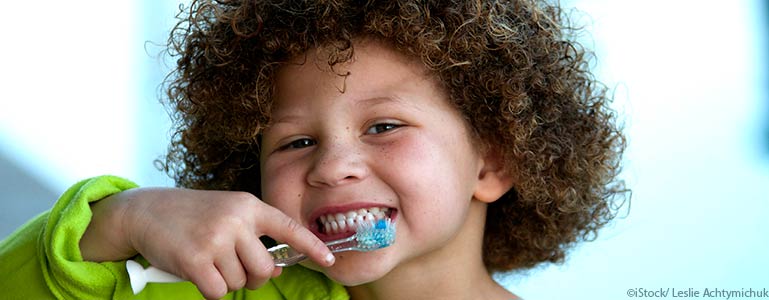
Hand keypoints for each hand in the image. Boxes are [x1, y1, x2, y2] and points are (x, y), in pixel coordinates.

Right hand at [80, 187, 333, 298]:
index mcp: (248, 205)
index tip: (330, 259)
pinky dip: (209, 290)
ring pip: (239, 282)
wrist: (145, 211)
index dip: (311, 246)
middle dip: (253, 278)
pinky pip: (218, 293)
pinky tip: (197, 272)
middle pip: (264, 269)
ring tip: (208, 261)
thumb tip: (278, 270)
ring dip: (226, 281)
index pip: (288, 227)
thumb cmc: (192, 215)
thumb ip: (255, 238)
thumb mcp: (228, 216)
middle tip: (234, 268)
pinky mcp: (195, 260)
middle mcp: (236, 219)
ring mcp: (215, 239)